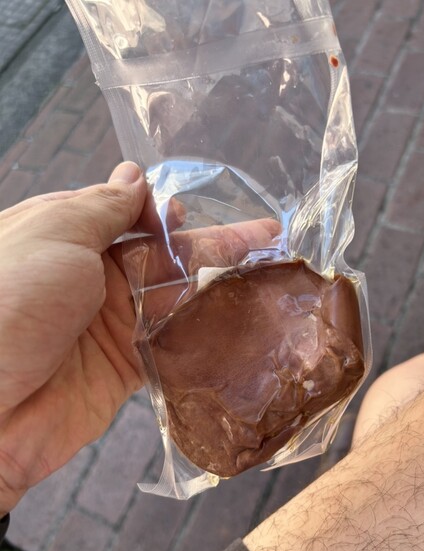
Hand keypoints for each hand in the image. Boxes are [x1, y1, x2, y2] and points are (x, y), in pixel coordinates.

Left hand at [0, 161, 279, 516]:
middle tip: (263, 237)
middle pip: (162, 255)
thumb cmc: (9, 305)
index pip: (127, 213)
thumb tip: (135, 176)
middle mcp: (90, 277)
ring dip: (215, 288)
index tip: (187, 210)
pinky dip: (202, 334)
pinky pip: (171, 345)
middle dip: (211, 244)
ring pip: (174, 298)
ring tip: (265, 275)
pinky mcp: (125, 367)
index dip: (162, 211)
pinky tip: (237, 321)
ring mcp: (110, 324)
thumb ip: (103, 208)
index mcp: (67, 235)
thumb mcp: (55, 234)